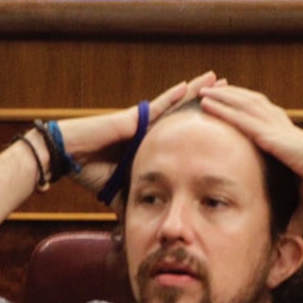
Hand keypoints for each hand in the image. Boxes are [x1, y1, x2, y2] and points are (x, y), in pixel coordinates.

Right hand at [56, 71, 218, 203]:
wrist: (68, 158)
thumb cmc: (90, 171)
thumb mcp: (123, 190)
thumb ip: (138, 200)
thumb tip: (152, 224)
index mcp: (152, 144)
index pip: (185, 132)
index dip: (205, 125)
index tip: (228, 119)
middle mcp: (150, 128)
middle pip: (186, 112)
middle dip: (209, 101)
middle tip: (234, 90)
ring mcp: (141, 120)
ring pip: (176, 103)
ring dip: (197, 91)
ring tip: (218, 78)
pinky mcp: (131, 118)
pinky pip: (155, 105)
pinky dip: (172, 97)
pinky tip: (189, 86)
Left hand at [198, 84, 302, 235]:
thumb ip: (295, 214)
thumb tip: (291, 236)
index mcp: (286, 134)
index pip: (263, 114)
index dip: (247, 106)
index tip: (234, 102)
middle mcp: (279, 124)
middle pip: (249, 102)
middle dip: (231, 94)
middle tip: (213, 88)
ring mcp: (272, 125)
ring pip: (241, 103)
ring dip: (221, 95)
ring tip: (203, 89)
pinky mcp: (266, 132)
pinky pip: (238, 116)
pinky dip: (221, 107)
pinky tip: (206, 101)